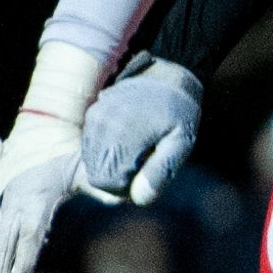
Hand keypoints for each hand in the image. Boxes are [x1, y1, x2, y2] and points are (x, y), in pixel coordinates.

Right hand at [0, 110, 83, 272]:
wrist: (39, 133)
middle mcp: (16, 201)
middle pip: (6, 240)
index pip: (29, 233)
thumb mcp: (83, 167)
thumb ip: (99, 185)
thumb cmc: (64, 156)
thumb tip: (123, 198)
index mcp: (37, 197)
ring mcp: (4, 202)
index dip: (23, 257)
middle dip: (0, 269)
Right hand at [79, 56, 200, 205]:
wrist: (169, 74)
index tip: (147, 176)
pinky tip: (127, 143)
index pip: (108, 184)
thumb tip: (139, 198)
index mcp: (123, 136)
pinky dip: (106, 153)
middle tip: (145, 164)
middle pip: (97, 175)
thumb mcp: (181, 143)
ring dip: (111, 166)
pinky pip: (91, 147)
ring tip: (138, 152)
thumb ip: (160, 172)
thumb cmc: (180, 112)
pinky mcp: (94, 114)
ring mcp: (95, 119)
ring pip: (92, 162)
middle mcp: (103, 127)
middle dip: (118, 179)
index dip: (126, 188)